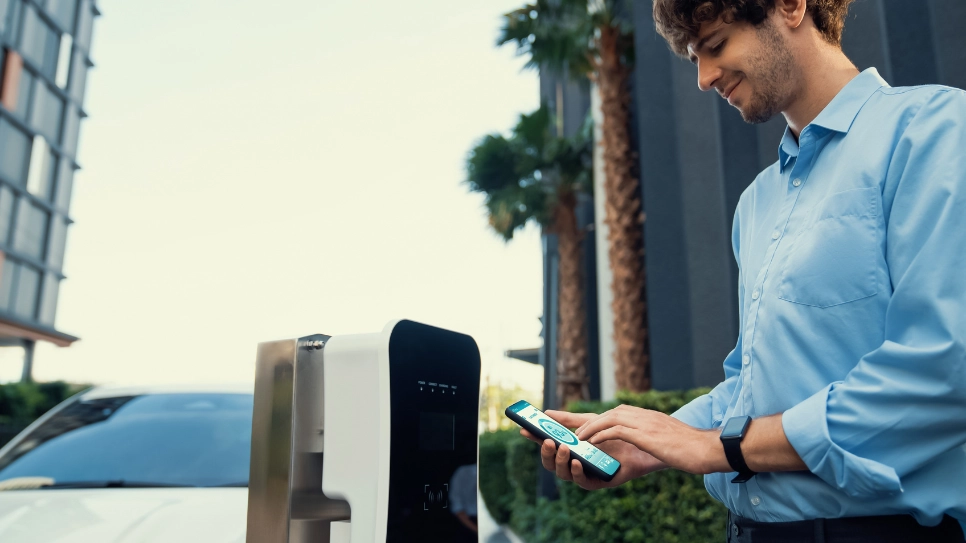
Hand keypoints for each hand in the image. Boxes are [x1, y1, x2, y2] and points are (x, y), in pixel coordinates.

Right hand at [520, 410, 666, 490]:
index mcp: (568, 448)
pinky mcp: (597, 482)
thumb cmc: (614, 434)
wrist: (638, 443)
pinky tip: (577, 461)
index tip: (523, 429)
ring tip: (563, 447)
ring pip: (563, 473)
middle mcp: (572, 462)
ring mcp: (583, 473)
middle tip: (547, 440)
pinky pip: (582, 481)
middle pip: (551, 462)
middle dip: (545, 452)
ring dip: (560, 461)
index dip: (534, 438)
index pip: (547, 444)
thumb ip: (568, 420)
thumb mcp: (589, 422)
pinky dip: (577, 472)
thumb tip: (546, 413)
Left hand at [574, 405, 729, 474]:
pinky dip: (602, 434)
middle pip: (609, 412)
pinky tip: (593, 442)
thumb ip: (655, 437)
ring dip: (591, 427)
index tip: (584, 423)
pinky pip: (617, 430)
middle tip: (574, 428)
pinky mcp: (646, 435)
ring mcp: (645, 423)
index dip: (598, 417)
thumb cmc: (692, 449)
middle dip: (588, 419)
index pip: (618, 412)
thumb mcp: (668, 440)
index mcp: (649, 417)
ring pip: (609, 418)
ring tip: (578, 438)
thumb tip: (647, 445)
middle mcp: (645, 416)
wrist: (709, 448)